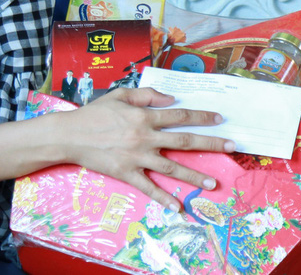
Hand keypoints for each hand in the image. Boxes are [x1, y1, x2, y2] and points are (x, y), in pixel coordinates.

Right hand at [55, 87, 236, 210]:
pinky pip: (148, 187)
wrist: (68, 135)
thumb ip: (148, 94)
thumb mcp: (121, 95)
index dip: (202, 117)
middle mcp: (145, 137)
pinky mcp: (126, 173)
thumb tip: (171, 99)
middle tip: (231, 147)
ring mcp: (137, 157)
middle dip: (210, 144)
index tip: (220, 119)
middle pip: (184, 141)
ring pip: (171, 167)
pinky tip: (177, 207)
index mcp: (145, 116)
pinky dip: (162, 198)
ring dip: (193, 175)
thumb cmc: (94, 113)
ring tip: (212, 183)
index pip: (181, 116)